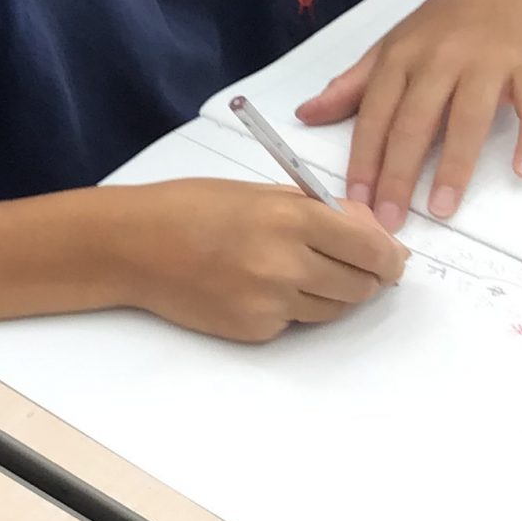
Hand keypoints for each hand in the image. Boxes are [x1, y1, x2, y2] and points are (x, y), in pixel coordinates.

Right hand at [125, 180, 405, 341]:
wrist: (130, 245)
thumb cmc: (190, 208)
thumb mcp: (258, 191)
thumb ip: (319, 210)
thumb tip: (373, 232)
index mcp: (291, 217)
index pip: (372, 248)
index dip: (389, 257)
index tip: (391, 259)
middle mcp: (285, 263)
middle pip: (361, 286)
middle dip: (364, 278)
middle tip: (349, 267)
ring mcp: (269, 301)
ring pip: (333, 310)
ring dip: (328, 294)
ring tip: (292, 272)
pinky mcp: (253, 329)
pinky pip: (295, 324)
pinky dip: (290, 308)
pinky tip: (256, 286)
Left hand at [295, 0, 521, 228]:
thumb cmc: (447, 16)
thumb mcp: (392, 44)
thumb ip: (353, 85)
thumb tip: (305, 115)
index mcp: (401, 57)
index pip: (374, 116)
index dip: (363, 160)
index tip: (353, 203)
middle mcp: (439, 60)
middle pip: (414, 123)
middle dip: (398, 175)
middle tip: (389, 221)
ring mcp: (487, 61)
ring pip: (468, 118)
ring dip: (455, 167)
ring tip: (443, 209)